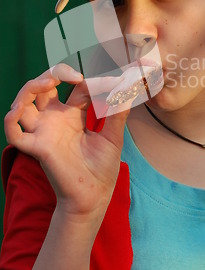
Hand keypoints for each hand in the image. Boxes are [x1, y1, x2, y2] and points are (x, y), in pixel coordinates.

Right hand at [4, 64, 132, 220]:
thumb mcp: (113, 136)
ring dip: (29, 88)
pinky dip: (11, 121)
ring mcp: (44, 132)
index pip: (75, 88)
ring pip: (24, 103)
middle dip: (52, 74)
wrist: (94, 196)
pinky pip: (15, 134)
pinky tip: (19, 111)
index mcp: (73, 115)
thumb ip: (118, 112)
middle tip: (70, 74)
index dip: (88, 80)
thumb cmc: (102, 168)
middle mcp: (55, 120)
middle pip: (43, 89)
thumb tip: (127, 88)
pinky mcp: (38, 148)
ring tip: (47, 82)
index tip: (110, 82)